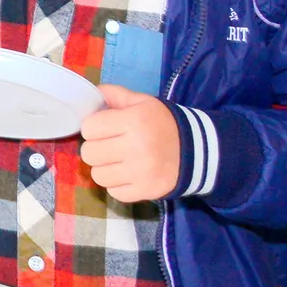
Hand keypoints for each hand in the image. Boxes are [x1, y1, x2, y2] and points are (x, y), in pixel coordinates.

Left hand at [81, 84, 182, 202]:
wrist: (198, 150)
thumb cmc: (164, 124)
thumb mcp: (143, 103)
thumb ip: (116, 95)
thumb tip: (93, 93)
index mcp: (134, 121)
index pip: (89, 128)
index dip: (93, 128)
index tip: (104, 129)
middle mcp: (136, 147)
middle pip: (89, 153)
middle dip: (96, 148)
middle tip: (110, 146)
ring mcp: (141, 172)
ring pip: (98, 175)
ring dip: (105, 168)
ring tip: (118, 161)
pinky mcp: (146, 191)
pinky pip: (113, 192)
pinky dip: (117, 185)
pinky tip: (129, 174)